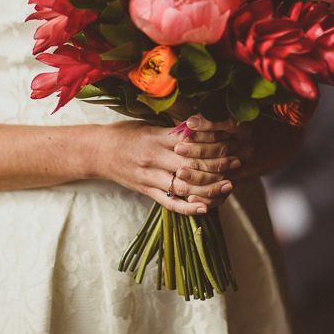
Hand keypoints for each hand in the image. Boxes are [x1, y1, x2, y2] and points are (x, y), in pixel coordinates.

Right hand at [99, 114, 246, 214]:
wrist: (97, 152)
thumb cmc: (125, 134)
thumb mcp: (148, 125)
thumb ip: (173, 130)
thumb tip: (203, 127)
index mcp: (156, 137)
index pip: (191, 141)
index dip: (213, 143)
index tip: (231, 142)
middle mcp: (153, 157)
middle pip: (192, 164)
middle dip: (217, 165)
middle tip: (237, 163)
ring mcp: (149, 177)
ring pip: (184, 186)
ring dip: (209, 188)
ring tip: (228, 185)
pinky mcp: (145, 191)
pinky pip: (169, 203)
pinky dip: (188, 208)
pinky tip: (205, 208)